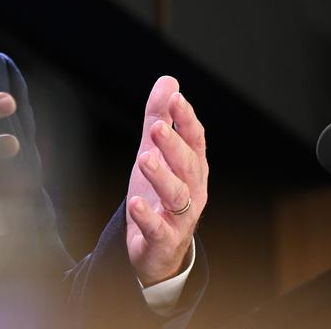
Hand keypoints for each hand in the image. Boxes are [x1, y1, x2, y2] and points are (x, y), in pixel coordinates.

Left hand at [125, 76, 207, 285]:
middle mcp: (192, 190)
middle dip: (174, 145)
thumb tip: (169, 80)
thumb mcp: (156, 153)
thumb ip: (159, 118)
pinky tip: (135, 203)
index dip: (186, 120)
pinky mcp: (163, 240)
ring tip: (144, 158)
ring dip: (161, 176)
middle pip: (187, 165)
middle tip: (156, 126)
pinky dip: (147, 216)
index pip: (195, 140)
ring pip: (177, 195)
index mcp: (193, 167)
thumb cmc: (159, 195)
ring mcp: (180, 217)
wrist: (160, 250)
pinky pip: (158, 228)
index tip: (175, 99)